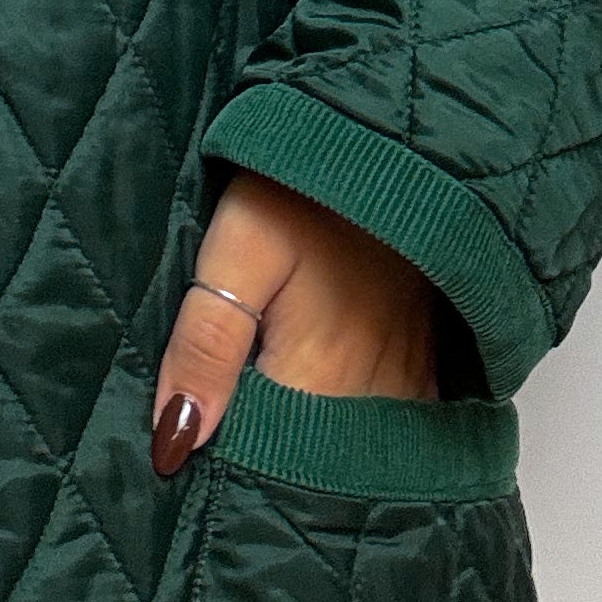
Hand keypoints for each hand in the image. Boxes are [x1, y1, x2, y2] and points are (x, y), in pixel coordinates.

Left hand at [152, 168, 440, 476]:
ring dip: (317, 444)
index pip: (269, 461)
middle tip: (225, 435)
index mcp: (318, 375)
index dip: (228, 462)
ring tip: (271, 422)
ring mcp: (409, 375)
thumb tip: (174, 443)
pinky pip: (398, 417)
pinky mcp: (427, 354)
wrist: (382, 139)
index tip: (194, 452)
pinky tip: (327, 405)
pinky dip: (362, 426)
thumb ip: (204, 346)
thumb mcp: (234, 251)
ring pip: (358, 444)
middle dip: (271, 458)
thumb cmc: (298, 190)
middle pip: (317, 458)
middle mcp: (374, 390)